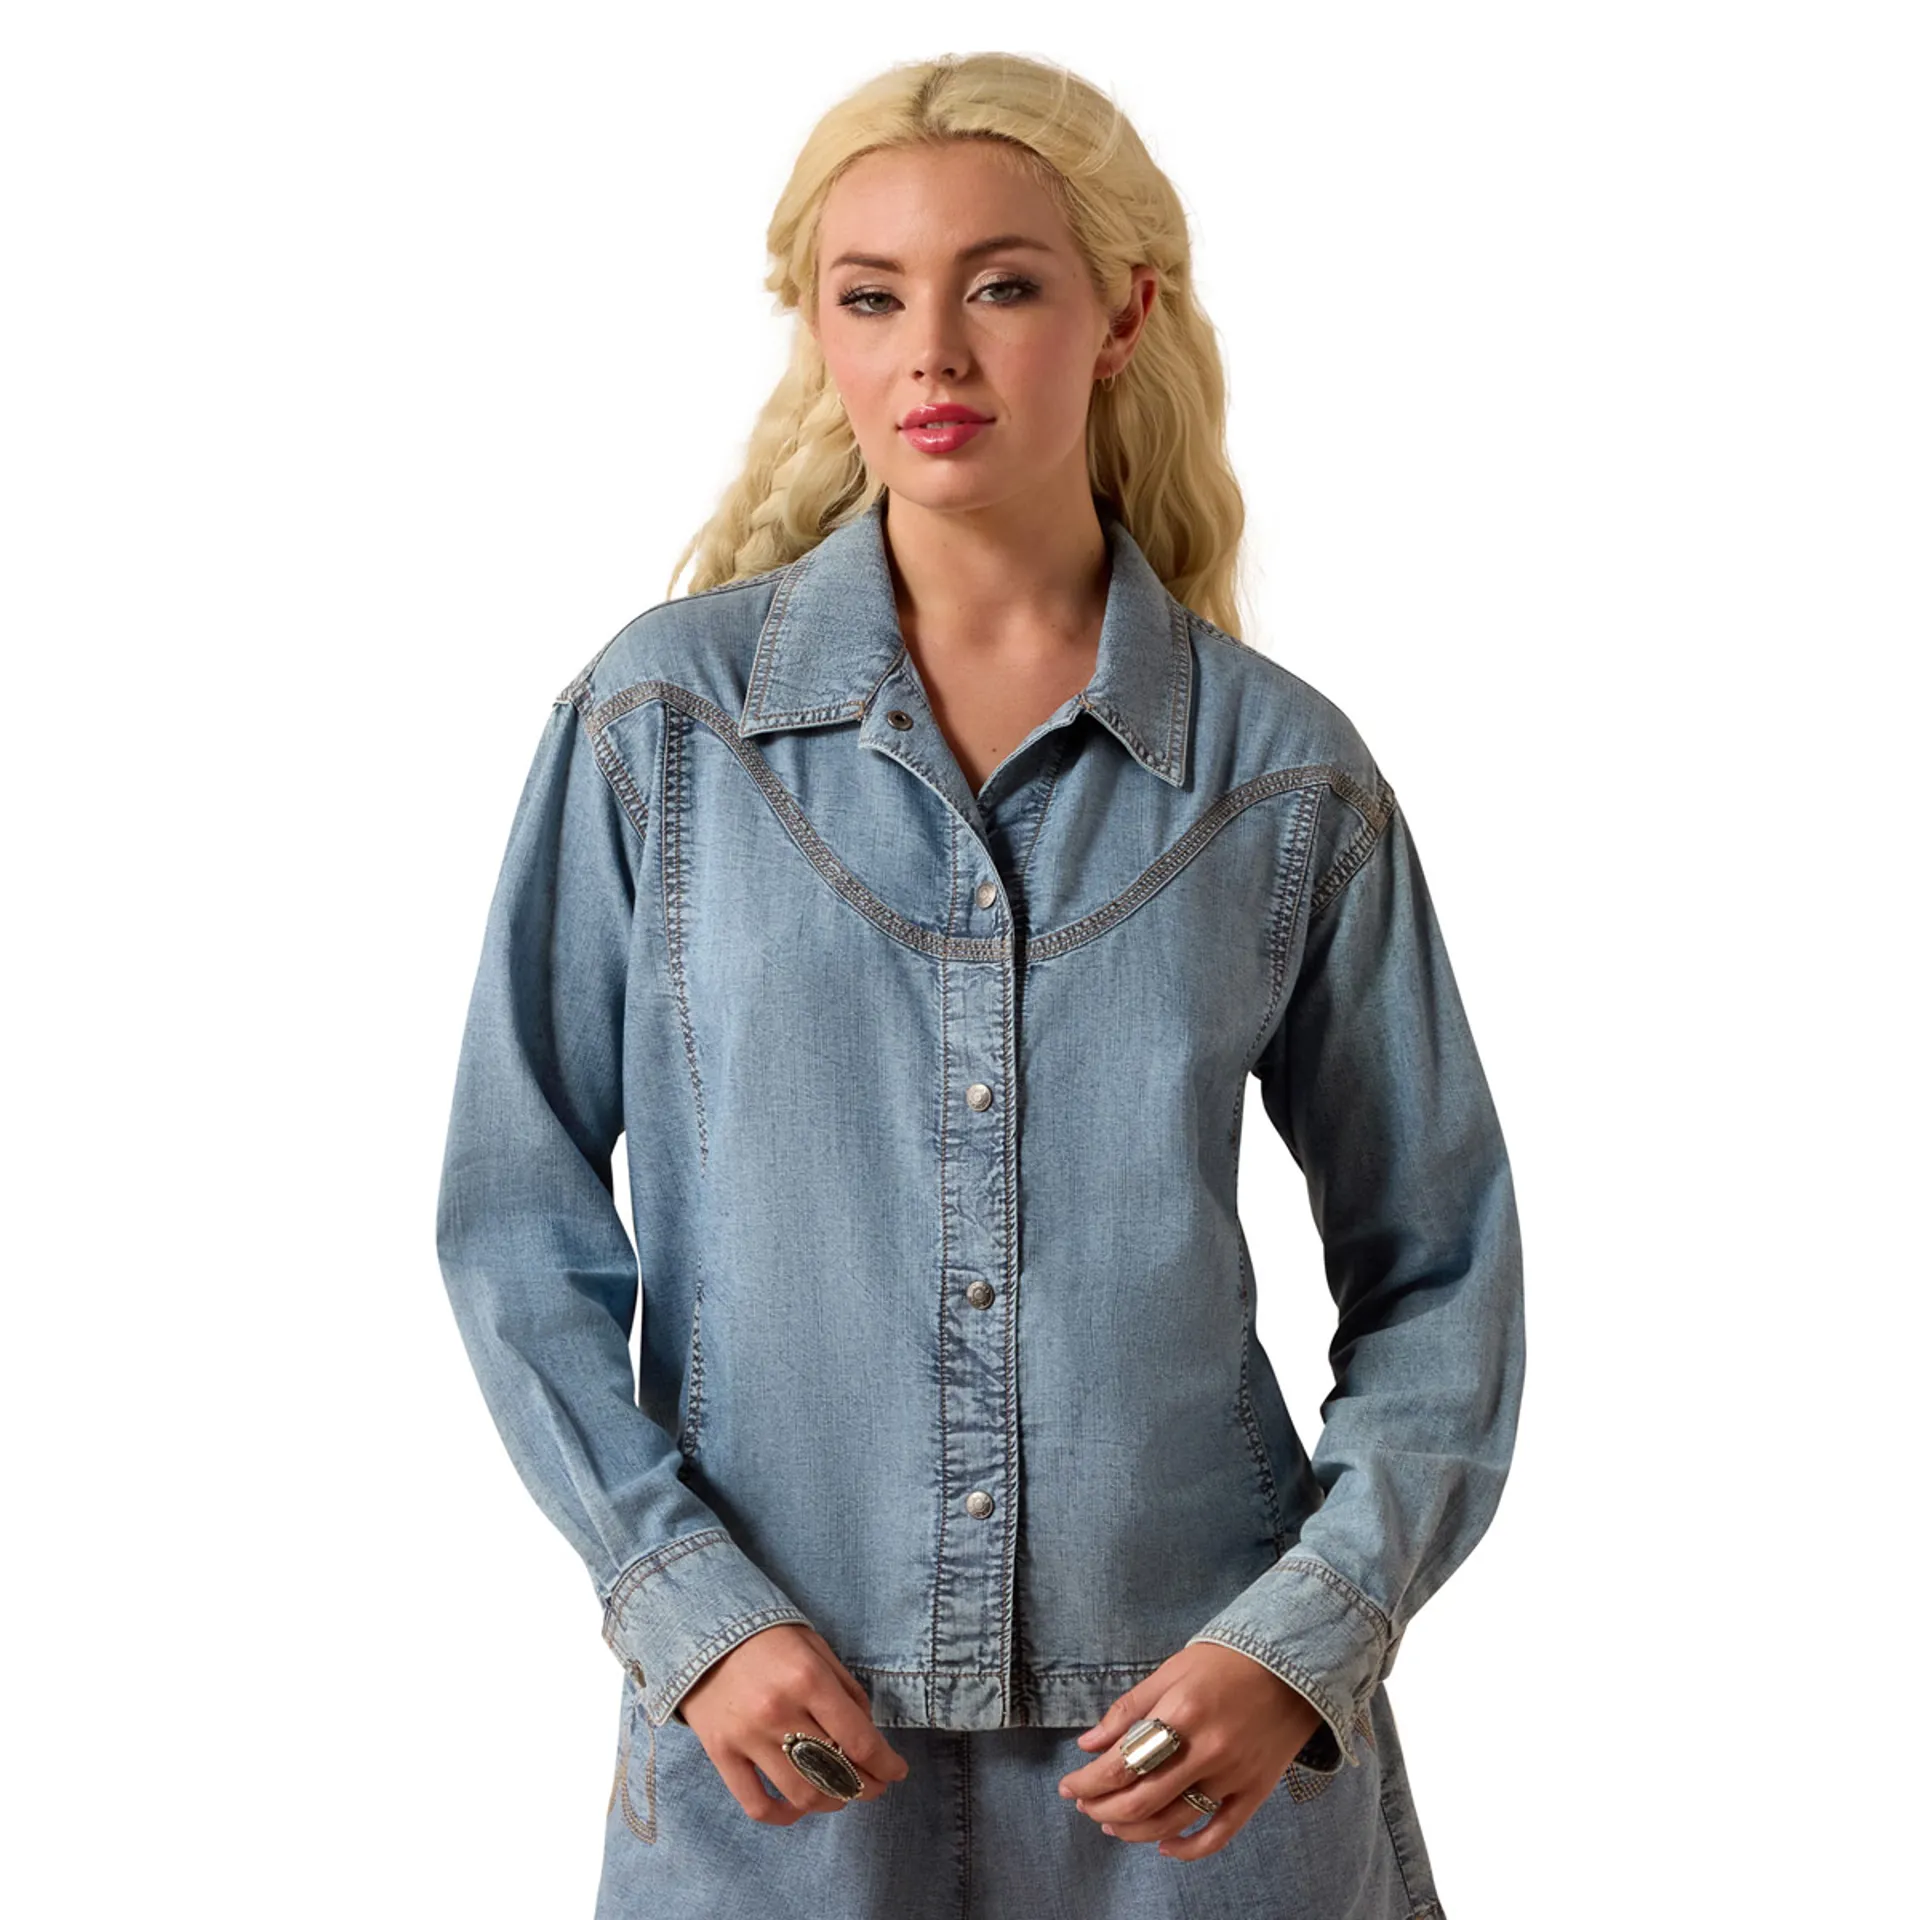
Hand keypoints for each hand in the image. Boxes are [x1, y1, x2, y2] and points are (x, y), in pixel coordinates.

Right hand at [677, 1623, 910, 1826]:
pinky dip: (784, 1816)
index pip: (859, 1739)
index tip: (897, 1772)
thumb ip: (846, 1689)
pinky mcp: (720, 1754)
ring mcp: (746, 1737)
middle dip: (865, 1787)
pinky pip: (757, 1804)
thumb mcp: (816, 1647)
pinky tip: (799, 1807)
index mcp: (807, 1679)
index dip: (885, 1764)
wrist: (700, 1629)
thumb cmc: (767, 1636)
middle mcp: (778, 1712)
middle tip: (874, 1786)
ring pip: (802, 1794)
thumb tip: (868, 1734)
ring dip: (831, 1802)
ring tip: (841, 1794)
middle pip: (834, 1773)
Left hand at [1056, 1644, 1326, 1860]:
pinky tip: (1163, 1847)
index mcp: (1181, 1714)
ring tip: (1112, 1824)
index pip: (1121, 1764)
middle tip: (1084, 1806)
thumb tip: (1088, 1745)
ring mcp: (1233, 1776)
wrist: (1292, 1664)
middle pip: (1142, 1800)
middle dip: (1103, 1808)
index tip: (1068, 1787)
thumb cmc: (1225, 1661)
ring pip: (1174, 1822)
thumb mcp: (1171, 1672)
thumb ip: (1128, 1710)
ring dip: (1135, 1830)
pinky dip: (1188, 1849)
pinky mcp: (1254, 1792)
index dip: (1088, 1782)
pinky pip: (1218, 1834)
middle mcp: (1206, 1750)